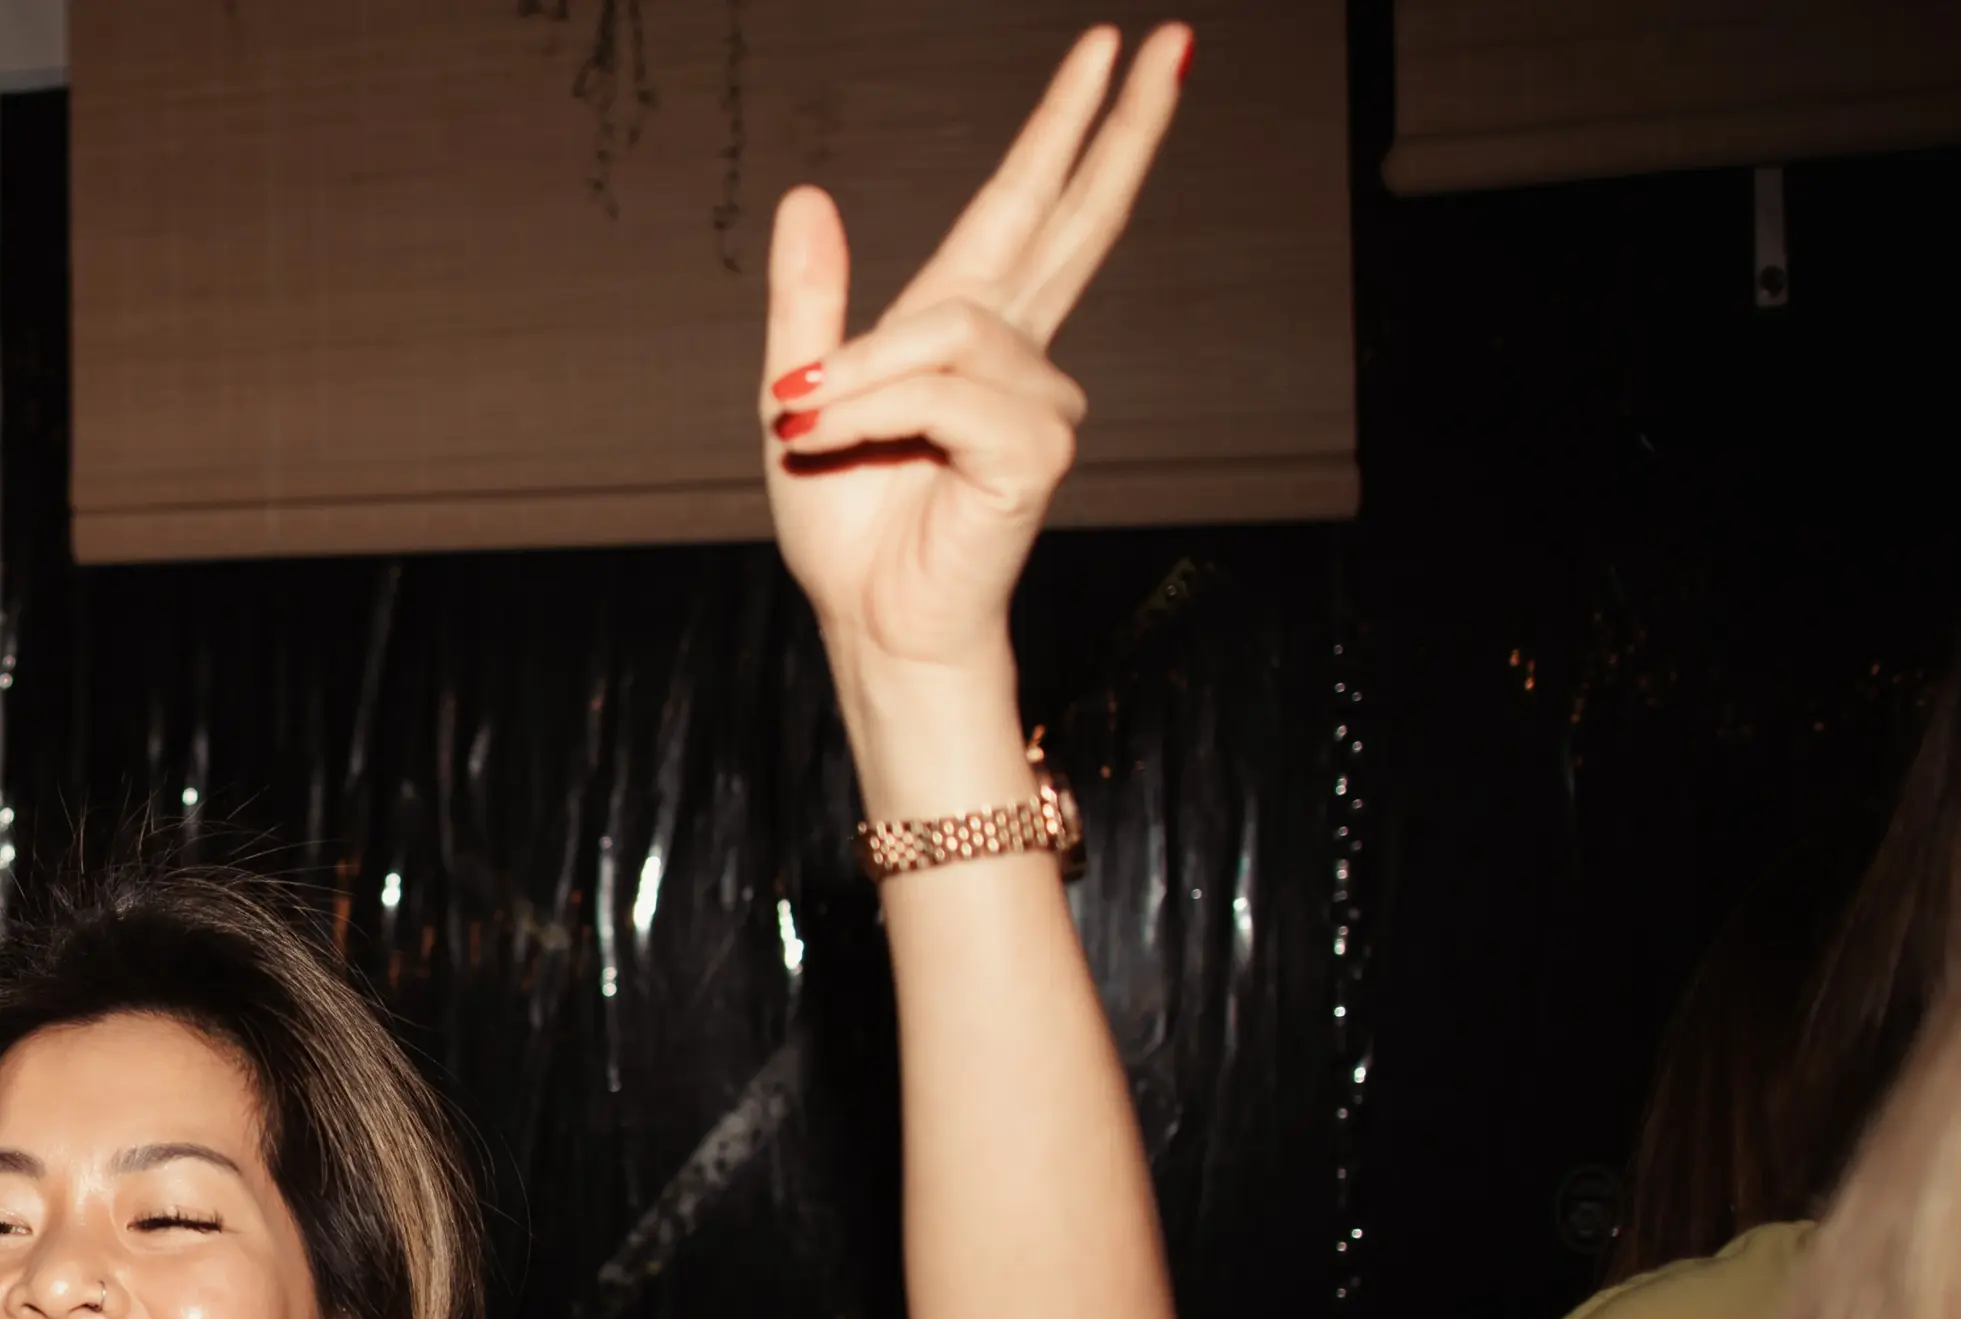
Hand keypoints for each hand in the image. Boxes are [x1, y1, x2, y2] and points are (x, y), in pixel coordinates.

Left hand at [757, 26, 1186, 686]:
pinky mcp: (1034, 448)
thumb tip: (808, 192)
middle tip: (1166, 39)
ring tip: (804, 422)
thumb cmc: (846, 524)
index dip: (1070, 130)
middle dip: (1115, 129)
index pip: (1033, 207)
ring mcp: (1037, 400)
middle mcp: (1018, 354)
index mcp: (967, 329)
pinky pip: (941, 390)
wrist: (868, 618)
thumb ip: (808, 299)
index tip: (1119, 48)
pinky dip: (874, 410)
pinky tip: (833, 437)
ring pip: (945, 331)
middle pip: (1077, 219)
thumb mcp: (794, 392)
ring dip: (857, 374)